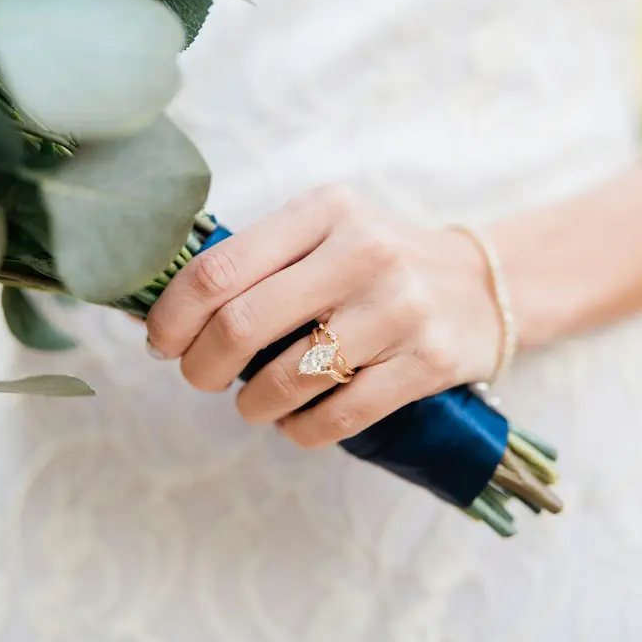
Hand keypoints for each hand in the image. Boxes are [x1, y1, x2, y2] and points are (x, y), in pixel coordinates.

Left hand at [146, 184, 500, 447]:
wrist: (480, 286)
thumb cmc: (377, 263)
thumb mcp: (326, 231)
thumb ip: (259, 259)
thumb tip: (169, 314)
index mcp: (325, 211)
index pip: (219, 267)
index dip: (173, 316)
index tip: (161, 344)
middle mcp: (364, 252)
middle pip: (243, 324)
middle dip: (201, 367)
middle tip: (199, 378)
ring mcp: (400, 308)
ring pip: (287, 379)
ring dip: (252, 405)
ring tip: (253, 403)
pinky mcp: (429, 361)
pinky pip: (339, 417)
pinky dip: (300, 430)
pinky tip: (296, 422)